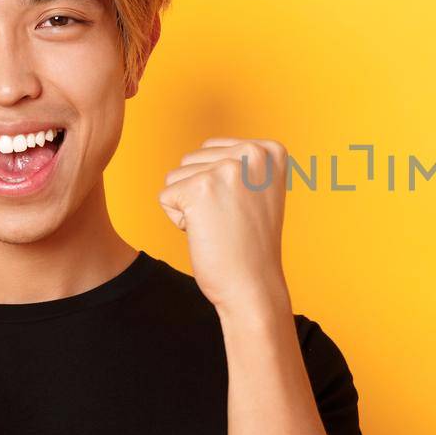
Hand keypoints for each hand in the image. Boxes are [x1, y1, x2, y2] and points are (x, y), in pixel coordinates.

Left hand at [158, 137, 291, 319]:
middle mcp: (251, 153)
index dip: (218, 184)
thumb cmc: (252, 244)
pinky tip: (207, 234)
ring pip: (176, 176)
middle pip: (192, 160)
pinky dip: (178, 221)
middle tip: (230, 221)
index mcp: (269, 150)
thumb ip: (239, 163)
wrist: (254, 285)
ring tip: (220, 226)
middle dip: (201, 194)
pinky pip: (165, 197)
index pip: (212, 150)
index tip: (243, 209)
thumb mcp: (258, 190)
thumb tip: (206, 151)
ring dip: (189, 206)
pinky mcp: (199, 188)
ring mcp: (226, 169)